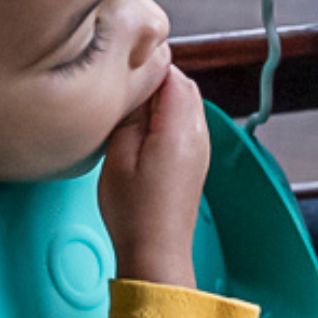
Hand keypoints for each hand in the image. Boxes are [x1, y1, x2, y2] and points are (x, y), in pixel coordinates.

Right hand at [98, 66, 209, 288]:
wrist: (156, 252)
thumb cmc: (134, 212)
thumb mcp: (117, 154)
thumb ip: (129, 113)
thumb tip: (134, 87)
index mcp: (180, 128)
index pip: (172, 75)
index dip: (147, 65)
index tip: (123, 68)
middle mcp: (198, 134)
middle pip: (183, 85)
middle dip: (155, 79)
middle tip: (123, 89)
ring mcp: (200, 148)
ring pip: (186, 103)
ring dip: (161, 99)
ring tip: (130, 112)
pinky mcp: (196, 160)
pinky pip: (186, 124)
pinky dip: (167, 118)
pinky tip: (143, 132)